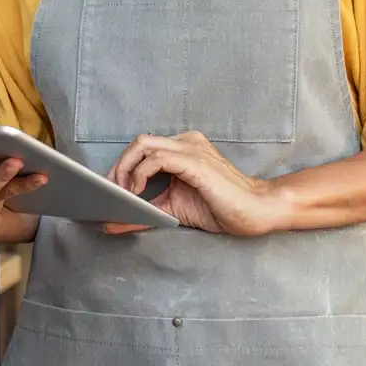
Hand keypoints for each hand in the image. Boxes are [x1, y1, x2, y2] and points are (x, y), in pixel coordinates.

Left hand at [104, 131, 287, 236]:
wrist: (256, 210)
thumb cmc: (221, 207)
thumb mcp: (173, 210)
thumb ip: (145, 213)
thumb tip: (111, 223)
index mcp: (183, 148)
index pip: (142, 147)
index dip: (121, 166)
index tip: (109, 189)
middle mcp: (186, 142)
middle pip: (138, 142)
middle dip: (118, 166)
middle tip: (110, 192)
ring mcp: (191, 149)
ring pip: (143, 145)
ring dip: (125, 170)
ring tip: (121, 194)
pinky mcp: (195, 162)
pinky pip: (157, 160)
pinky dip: (140, 175)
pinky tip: (138, 192)